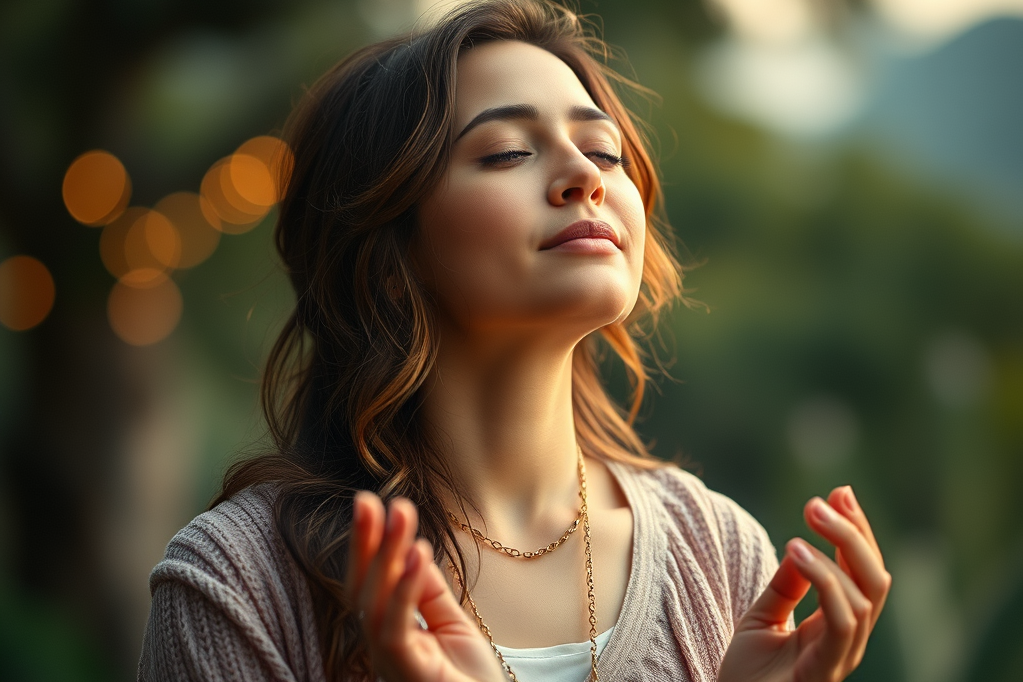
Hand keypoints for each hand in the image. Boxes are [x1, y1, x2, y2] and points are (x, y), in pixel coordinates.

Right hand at [345, 491, 505, 681]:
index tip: (375, 504)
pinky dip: (404, 588)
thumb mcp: (453, 626)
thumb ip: (429, 593)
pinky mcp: (405, 671)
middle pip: (362, 590)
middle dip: (365, 543)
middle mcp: (383, 648)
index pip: (371, 584)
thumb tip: (412, 549)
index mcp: (392, 635)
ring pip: (373, 603)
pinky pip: (395, 627)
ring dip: (385, 554)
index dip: (368, 546)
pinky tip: (417, 554)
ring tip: (400, 515)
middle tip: (369, 498)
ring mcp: (391, 662)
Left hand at [717, 486, 891, 681]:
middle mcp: (847, 642)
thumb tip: (803, 547)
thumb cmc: (745, 676)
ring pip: (865, 597)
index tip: (840, 492)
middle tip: (825, 498)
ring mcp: (840, 658)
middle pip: (875, 580)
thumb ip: (785, 587)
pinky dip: (826, 581)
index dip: (857, 532)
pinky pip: (842, 622)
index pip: (863, 573)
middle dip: (856, 533)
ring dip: (839, 549)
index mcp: (837, 627)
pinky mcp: (824, 673)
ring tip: (809, 515)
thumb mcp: (761, 618)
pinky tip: (797, 551)